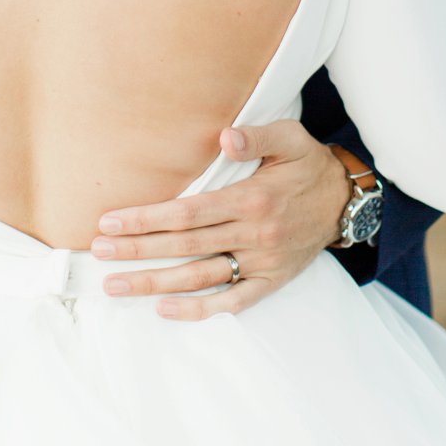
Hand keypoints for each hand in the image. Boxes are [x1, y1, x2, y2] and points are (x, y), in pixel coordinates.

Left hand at [91, 120, 351, 321]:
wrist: (347, 203)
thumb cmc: (309, 165)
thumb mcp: (290, 138)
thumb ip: (256, 135)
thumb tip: (225, 137)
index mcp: (252, 199)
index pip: (189, 212)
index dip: (147, 219)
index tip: (111, 222)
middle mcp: (254, 235)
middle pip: (185, 246)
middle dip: (138, 250)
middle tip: (98, 254)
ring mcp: (262, 263)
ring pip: (200, 278)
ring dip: (155, 283)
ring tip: (116, 285)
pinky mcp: (270, 282)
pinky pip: (232, 302)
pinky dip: (198, 310)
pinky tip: (165, 310)